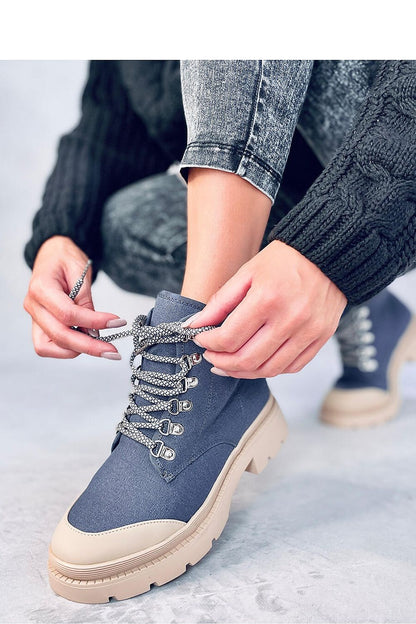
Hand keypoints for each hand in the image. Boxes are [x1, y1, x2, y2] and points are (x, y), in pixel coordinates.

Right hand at [24, 236, 125, 358]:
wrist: (52, 254)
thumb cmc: (65, 259)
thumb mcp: (80, 271)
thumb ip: (85, 301)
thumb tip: (94, 330)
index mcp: (40, 288)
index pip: (67, 314)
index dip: (93, 321)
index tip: (116, 322)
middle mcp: (33, 306)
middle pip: (59, 335)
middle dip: (89, 346)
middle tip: (112, 350)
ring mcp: (34, 318)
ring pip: (50, 346)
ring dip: (76, 349)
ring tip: (99, 344)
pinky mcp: (39, 325)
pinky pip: (48, 346)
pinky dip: (67, 348)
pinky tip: (85, 341)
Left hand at [183, 240, 346, 377]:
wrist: (327, 254)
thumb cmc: (283, 261)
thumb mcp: (246, 273)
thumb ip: (219, 302)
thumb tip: (194, 326)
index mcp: (267, 299)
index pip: (229, 337)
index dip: (208, 344)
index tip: (200, 339)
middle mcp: (290, 319)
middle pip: (247, 359)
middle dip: (221, 363)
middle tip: (211, 357)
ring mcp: (308, 332)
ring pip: (269, 370)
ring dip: (243, 372)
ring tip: (229, 365)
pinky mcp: (321, 338)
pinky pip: (291, 367)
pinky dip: (270, 369)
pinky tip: (256, 361)